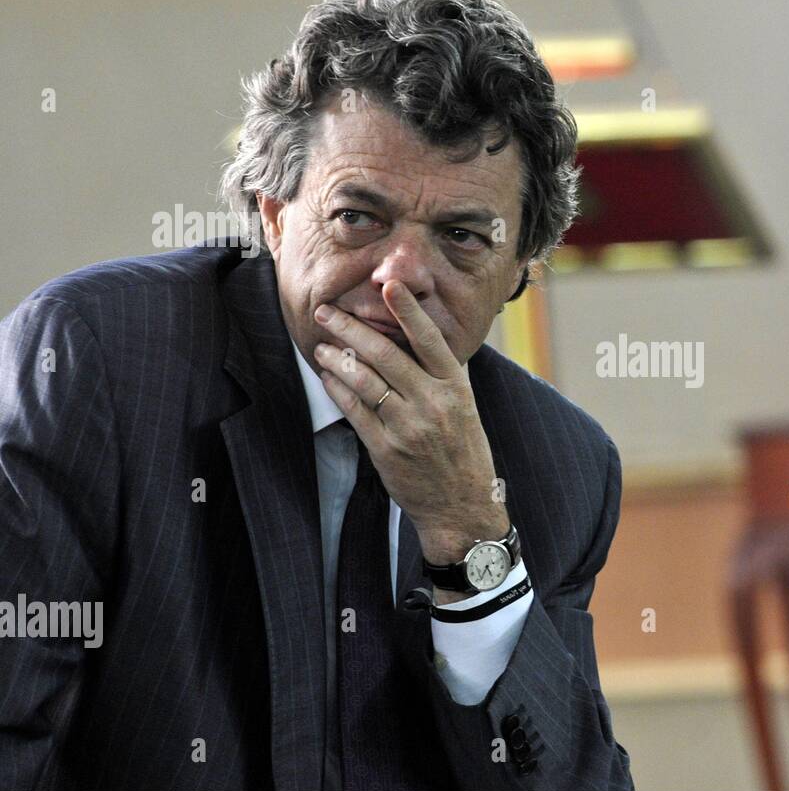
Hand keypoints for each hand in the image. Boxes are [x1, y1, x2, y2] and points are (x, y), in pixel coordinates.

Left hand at [312, 281, 509, 569]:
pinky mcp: (387, 449)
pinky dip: (339, 390)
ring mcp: (409, 427)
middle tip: (327, 311)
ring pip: (365, 381)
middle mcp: (433, 403)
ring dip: (338, 358)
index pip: (430, 340)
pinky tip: (328, 376)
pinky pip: (356, 411)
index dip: (409, 310)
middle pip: (387, 354)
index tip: (391, 284)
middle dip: (351, 328)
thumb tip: (425, 336)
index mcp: (455, 388)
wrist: (462, 505)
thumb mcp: (466, 407)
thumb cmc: (463, 452)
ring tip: (321, 344)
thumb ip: (445, 374)